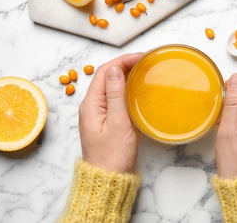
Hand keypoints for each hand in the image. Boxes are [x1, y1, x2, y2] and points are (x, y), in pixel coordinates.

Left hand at [78, 53, 142, 172]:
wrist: (108, 180)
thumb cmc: (113, 155)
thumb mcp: (117, 123)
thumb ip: (115, 95)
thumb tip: (115, 69)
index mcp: (90, 104)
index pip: (104, 72)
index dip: (122, 60)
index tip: (141, 57)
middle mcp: (91, 106)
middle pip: (105, 76)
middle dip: (124, 65)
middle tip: (145, 61)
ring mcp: (97, 113)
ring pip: (109, 86)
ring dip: (125, 75)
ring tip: (143, 70)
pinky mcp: (104, 120)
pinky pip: (113, 97)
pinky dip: (125, 88)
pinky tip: (136, 89)